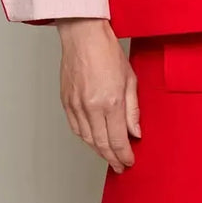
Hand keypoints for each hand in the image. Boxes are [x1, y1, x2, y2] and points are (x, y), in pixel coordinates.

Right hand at [55, 18, 140, 171]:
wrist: (84, 36)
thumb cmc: (107, 52)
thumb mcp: (130, 79)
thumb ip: (133, 110)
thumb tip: (135, 132)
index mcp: (111, 102)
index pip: (118, 140)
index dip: (124, 155)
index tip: (129, 161)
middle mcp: (91, 107)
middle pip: (102, 144)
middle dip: (112, 159)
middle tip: (120, 166)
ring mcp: (76, 105)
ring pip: (87, 139)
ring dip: (98, 151)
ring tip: (108, 156)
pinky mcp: (66, 102)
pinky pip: (75, 128)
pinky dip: (85, 139)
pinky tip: (93, 141)